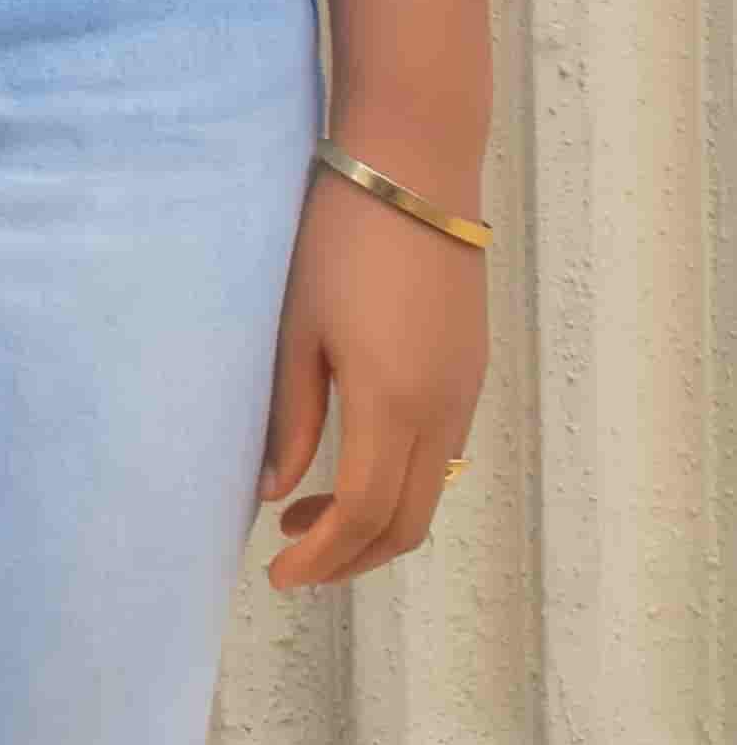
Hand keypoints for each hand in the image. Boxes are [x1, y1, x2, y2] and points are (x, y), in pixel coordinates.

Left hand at [257, 164, 487, 586]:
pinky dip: (400, 484)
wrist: (411, 170)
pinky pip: (442, 456)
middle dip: (349, 558)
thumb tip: (273, 490)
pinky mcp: (470, 371)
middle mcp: (441, 413)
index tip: (274, 573)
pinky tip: (353, 464)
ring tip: (308, 517)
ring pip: (429, 495)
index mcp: (391, 404)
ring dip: (375, 525)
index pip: (360, 516)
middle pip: (406, 524)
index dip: (320, 558)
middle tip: (291, 561)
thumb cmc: (337, 238)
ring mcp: (464, 394)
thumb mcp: (297, 325)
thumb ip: (291, 414)